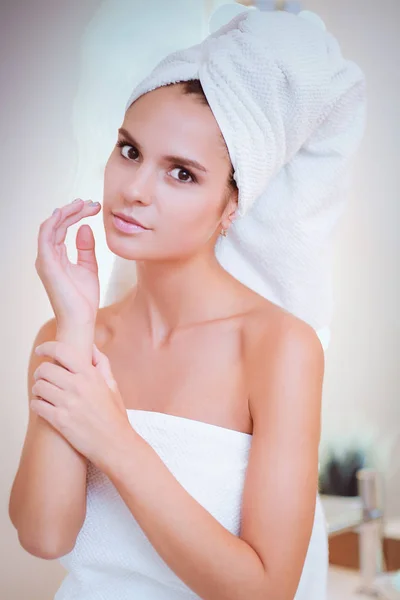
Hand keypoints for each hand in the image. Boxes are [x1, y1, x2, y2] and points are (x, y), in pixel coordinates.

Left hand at [30, 340, 131, 467]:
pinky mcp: (60, 420)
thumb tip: (91, 347)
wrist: (115, 444)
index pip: (62, 351)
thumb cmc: (114, 416)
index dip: (47, 347)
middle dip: (40, 373)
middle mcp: (78, 386)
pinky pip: (37, 405)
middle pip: (45, 369)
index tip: (40, 350)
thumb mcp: (112, 385)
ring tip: (43, 393)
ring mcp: (68, 403)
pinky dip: (37, 405)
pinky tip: (43, 406)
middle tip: (42, 377)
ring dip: (38, 389)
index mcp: (91, 375)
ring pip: (39, 387)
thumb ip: (102, 364)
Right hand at [35, 199, 101, 327]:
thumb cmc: (83, 299)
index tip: (94, 207)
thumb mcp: (89, 268)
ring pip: (51, 225)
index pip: (63, 228)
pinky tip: (68, 212)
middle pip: (57, 224)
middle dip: (74, 210)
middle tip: (92, 203)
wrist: (81, 319)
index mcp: (57, 256)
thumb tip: (85, 228)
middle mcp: (48, 256)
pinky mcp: (47, 263)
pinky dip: (55, 221)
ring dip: (66, 212)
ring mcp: (46, 259)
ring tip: (83, 204)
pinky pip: (46, 235)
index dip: (77, 215)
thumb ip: (86, 249)